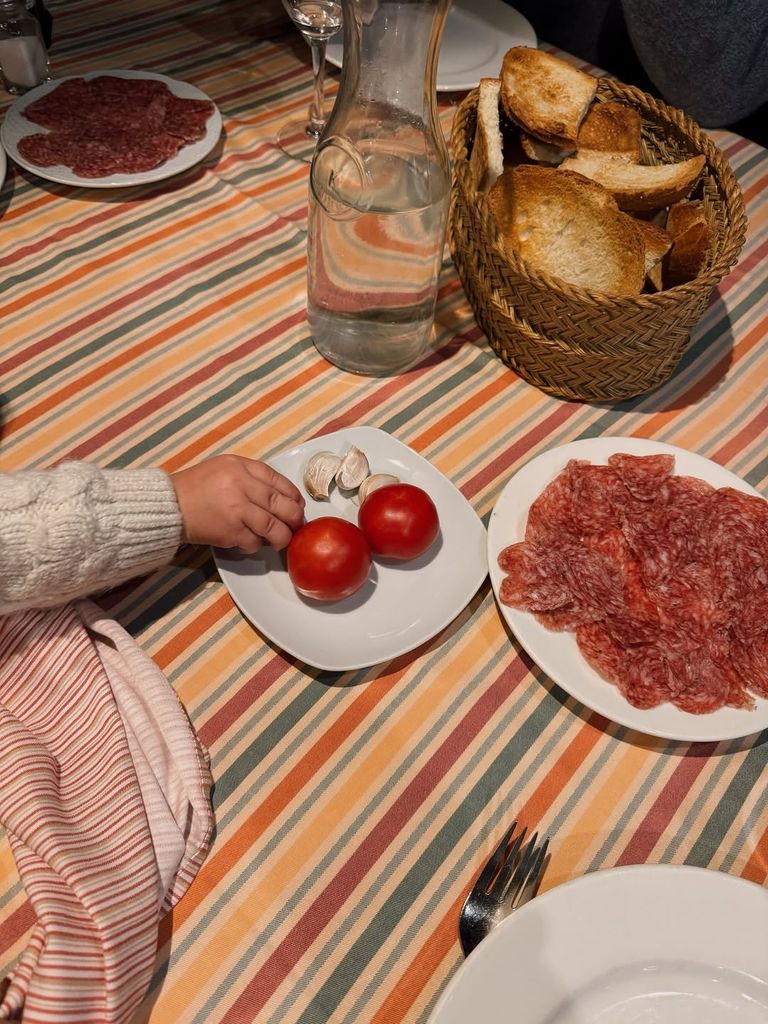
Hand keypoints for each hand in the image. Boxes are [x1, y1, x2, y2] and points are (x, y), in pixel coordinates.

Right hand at [171, 455, 304, 553]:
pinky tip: (251, 543)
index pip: (279, 480)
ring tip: (280, 540)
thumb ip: (250, 476)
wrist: (167, 505)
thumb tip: (281, 496)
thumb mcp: (224, 468)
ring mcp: (237, 509)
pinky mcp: (230, 531)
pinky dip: (257, 545)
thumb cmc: (195, 487)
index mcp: (241, 466)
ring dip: (282, 537)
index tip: (298, 505)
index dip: (294, 496)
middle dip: (294, 518)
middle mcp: (241, 485)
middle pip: (282, 504)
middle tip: (296, 525)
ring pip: (274, 527)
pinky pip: (255, 542)